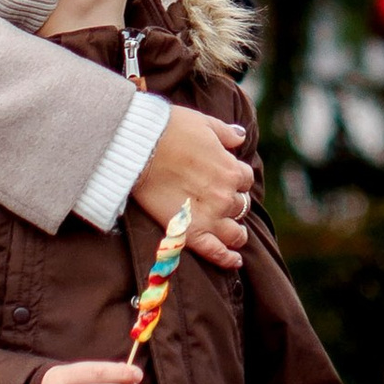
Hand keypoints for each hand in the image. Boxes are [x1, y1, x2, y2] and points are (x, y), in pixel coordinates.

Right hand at [130, 103, 252, 270]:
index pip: (244, 178)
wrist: (139, 148)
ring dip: (236, 231)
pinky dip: (227, 258)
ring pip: (235, 230)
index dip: (235, 178)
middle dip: (232, 202)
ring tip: (235, 234)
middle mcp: (226, 195)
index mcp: (231, 169)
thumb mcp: (204, 123)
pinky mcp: (190, 232)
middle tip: (219, 201)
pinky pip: (216, 251)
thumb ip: (225, 132)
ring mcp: (210, 216)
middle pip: (239, 204)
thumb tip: (240, 136)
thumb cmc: (168, 130)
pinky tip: (234, 261)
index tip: (225, 178)